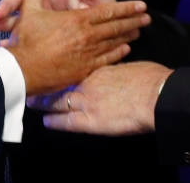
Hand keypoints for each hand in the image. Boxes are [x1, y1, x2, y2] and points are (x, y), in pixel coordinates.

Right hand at [6, 0, 149, 96]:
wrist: (24, 70)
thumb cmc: (26, 39)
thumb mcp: (30, 8)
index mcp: (77, 19)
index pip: (108, 11)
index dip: (126, 8)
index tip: (141, 5)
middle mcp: (87, 36)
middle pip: (116, 27)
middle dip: (133, 21)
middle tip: (147, 18)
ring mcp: (88, 54)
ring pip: (114, 43)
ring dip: (128, 35)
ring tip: (139, 32)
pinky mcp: (84, 70)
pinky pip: (107, 60)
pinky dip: (118, 53)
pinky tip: (125, 49)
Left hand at [29, 61, 172, 134]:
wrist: (157, 95)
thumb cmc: (148, 79)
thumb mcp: (127, 66)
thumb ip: (114, 69)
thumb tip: (112, 71)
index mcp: (97, 68)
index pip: (71, 67)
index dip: (57, 69)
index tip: (46, 67)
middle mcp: (87, 83)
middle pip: (59, 82)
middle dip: (44, 83)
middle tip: (32, 82)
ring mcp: (87, 102)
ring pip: (57, 101)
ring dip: (43, 102)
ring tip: (32, 101)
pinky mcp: (91, 122)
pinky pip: (67, 122)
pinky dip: (55, 122)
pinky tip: (47, 122)